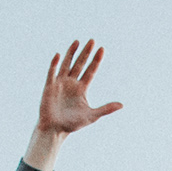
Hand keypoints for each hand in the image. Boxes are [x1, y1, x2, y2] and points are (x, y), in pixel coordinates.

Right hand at [24, 40, 122, 170]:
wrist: (55, 130)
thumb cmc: (72, 124)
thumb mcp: (92, 116)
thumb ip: (106, 109)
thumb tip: (122, 105)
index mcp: (81, 88)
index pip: (91, 70)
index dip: (96, 60)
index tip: (102, 49)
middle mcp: (71, 83)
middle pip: (80, 64)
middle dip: (86, 53)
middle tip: (92, 40)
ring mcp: (60, 83)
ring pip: (67, 64)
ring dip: (71, 53)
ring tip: (77, 41)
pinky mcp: (50, 87)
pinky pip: (52, 73)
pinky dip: (54, 64)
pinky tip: (58, 55)